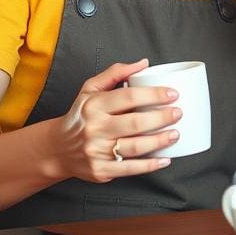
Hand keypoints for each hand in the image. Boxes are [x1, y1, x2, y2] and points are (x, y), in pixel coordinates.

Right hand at [54, 59, 179, 182]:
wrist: (58, 148)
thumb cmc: (80, 115)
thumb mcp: (90, 89)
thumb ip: (115, 73)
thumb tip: (143, 64)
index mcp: (93, 106)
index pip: (128, 97)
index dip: (154, 95)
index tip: (173, 94)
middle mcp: (95, 128)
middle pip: (135, 123)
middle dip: (162, 118)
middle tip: (178, 113)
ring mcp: (97, 151)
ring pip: (135, 147)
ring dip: (160, 141)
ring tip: (175, 134)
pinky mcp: (101, 170)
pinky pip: (130, 168)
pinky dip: (150, 165)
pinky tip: (165, 159)